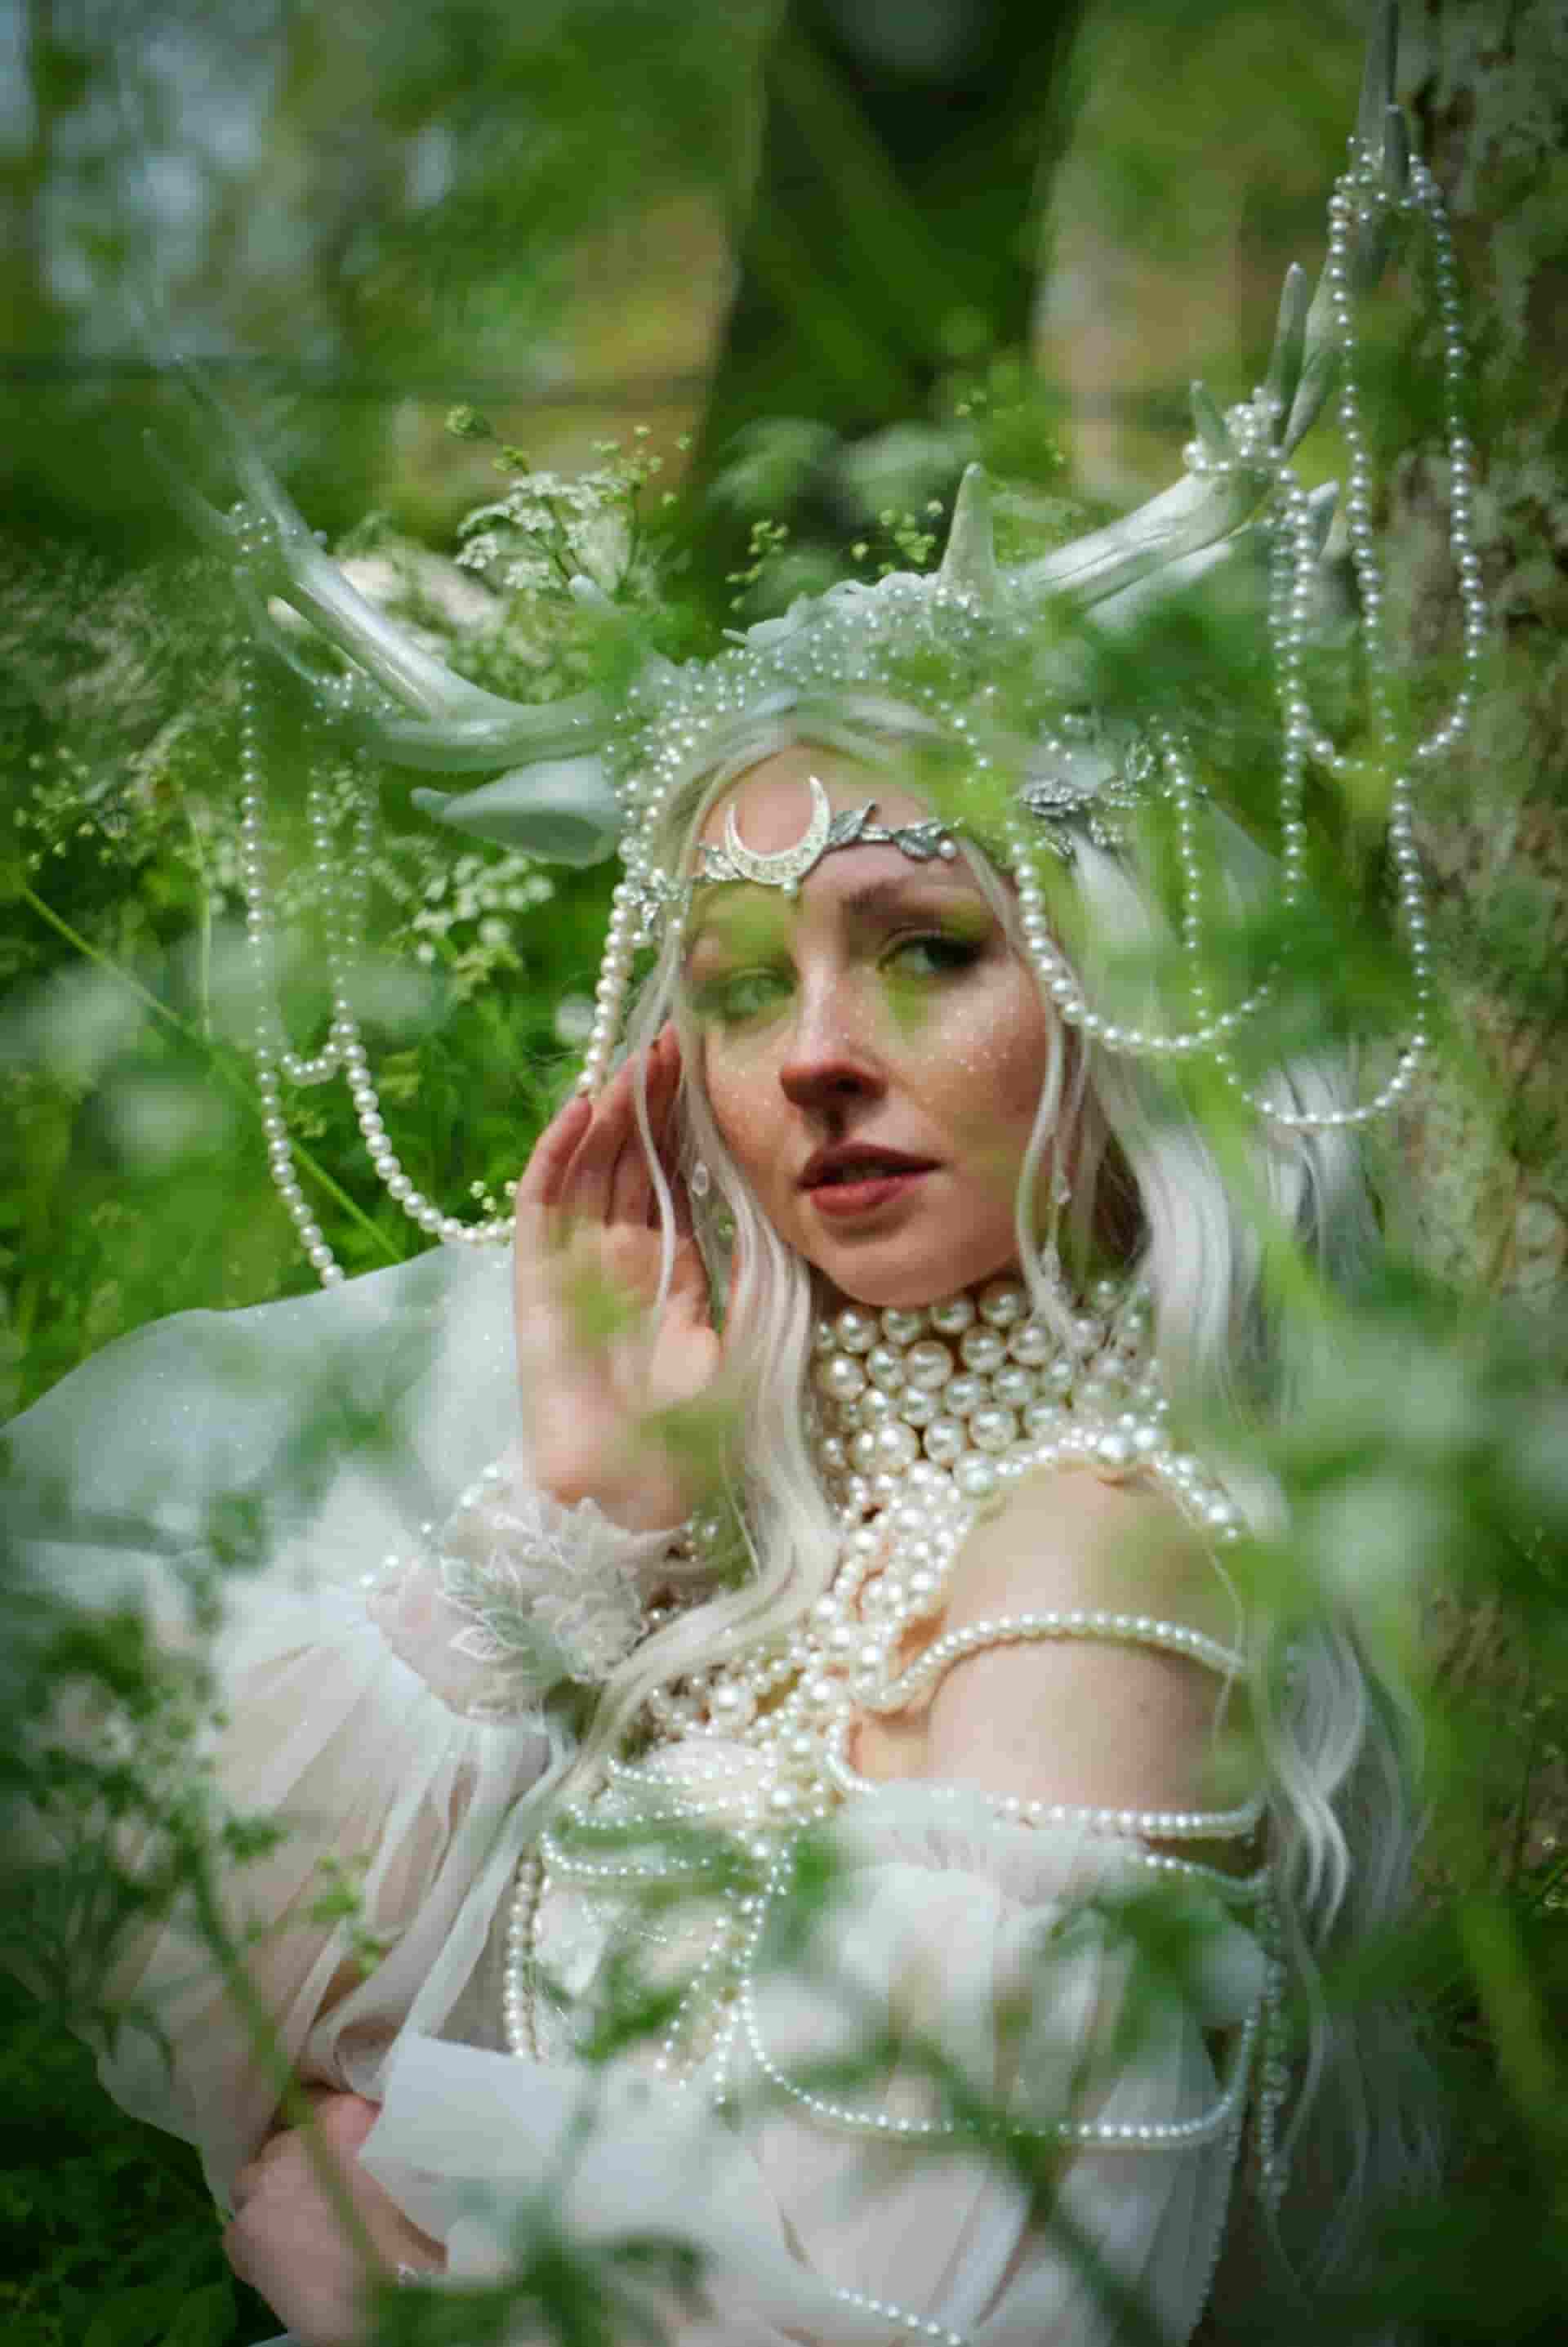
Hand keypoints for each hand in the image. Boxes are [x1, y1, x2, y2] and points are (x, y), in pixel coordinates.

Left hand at [224, 2091, 442, 2345]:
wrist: (397, 2289)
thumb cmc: (417, 2233)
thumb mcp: (402, 2164)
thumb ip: (372, 2144)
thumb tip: (357, 2154)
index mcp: (344, 2115)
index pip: (316, 2106)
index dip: (322, 2141)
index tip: (332, 2163)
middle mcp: (299, 2138)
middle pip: (281, 2148)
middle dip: (293, 2173)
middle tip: (317, 2205)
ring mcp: (266, 2181)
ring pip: (251, 2185)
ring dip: (268, 2206)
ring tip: (293, 2238)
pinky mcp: (245, 2229)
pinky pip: (237, 2235)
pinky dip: (253, 2251)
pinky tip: (281, 2270)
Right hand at [514, 1028, 724, 1531]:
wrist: (634, 1493)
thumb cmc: (694, 1435)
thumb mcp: (748, 1337)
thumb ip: (757, 1271)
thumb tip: (790, 1204)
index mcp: (672, 1269)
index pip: (676, 1177)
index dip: (687, 1123)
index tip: (709, 1066)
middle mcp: (621, 1258)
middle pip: (631, 1159)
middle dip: (650, 1100)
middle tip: (676, 1038)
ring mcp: (576, 1265)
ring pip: (589, 1168)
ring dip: (609, 1112)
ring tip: (638, 1058)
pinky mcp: (537, 1281)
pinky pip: (542, 1205)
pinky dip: (556, 1154)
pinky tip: (580, 1109)